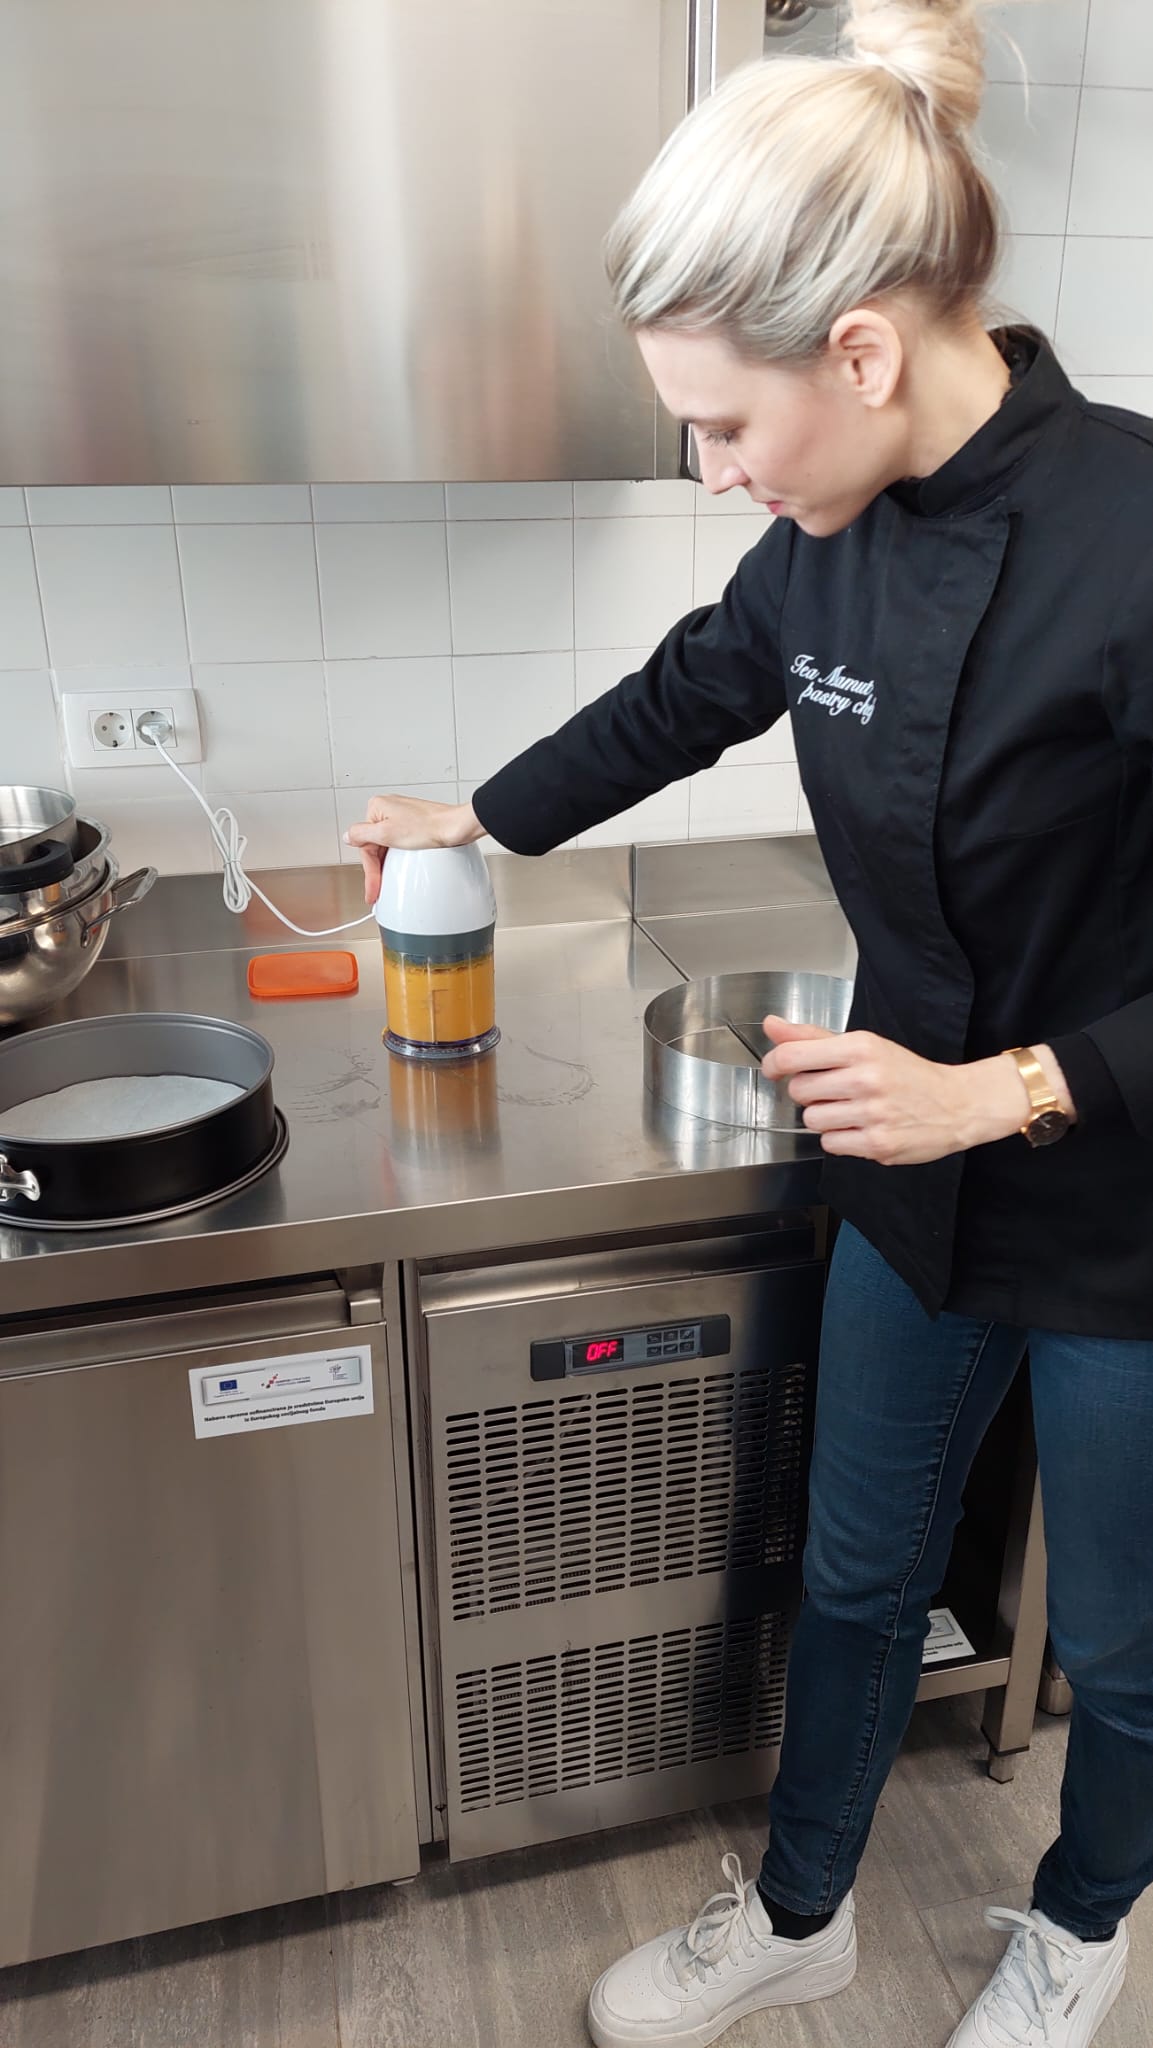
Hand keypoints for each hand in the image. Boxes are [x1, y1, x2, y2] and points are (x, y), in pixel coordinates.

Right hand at [343, 796, 482, 904]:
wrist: (455, 827)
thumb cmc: (428, 827)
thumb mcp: (387, 834)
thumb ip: (361, 834)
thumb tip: (348, 836)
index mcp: (377, 807)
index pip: (365, 844)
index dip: (369, 870)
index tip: (373, 888)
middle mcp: (388, 809)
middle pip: (375, 845)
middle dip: (378, 868)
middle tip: (379, 889)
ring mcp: (402, 817)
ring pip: (387, 846)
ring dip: (388, 864)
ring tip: (390, 881)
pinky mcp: (414, 824)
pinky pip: (399, 843)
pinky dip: (399, 857)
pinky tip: (403, 868)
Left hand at [761, 1016, 1075, 1165]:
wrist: (957, 1104)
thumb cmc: (907, 1074)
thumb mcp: (863, 1046)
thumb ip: (813, 1038)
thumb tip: (772, 1025)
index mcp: (860, 1048)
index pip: (793, 1055)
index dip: (774, 1064)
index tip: (775, 1070)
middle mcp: (866, 1078)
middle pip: (799, 1091)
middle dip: (810, 1093)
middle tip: (835, 1091)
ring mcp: (872, 1113)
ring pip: (812, 1120)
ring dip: (825, 1118)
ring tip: (851, 1111)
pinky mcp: (878, 1145)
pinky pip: (830, 1144)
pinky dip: (840, 1139)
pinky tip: (861, 1128)